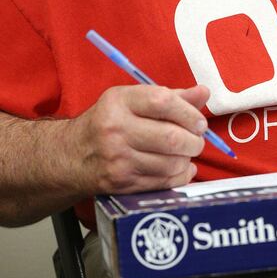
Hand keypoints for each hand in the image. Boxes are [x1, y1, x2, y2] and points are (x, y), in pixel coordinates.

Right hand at [68, 84, 209, 194]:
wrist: (70, 156)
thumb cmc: (108, 122)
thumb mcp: (133, 100)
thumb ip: (172, 96)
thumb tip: (204, 93)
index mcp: (119, 102)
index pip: (163, 102)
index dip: (188, 112)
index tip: (199, 121)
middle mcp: (116, 130)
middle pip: (170, 137)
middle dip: (194, 140)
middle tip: (197, 139)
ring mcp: (118, 160)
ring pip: (170, 163)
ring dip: (187, 159)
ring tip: (185, 152)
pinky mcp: (121, 184)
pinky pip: (162, 182)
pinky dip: (179, 176)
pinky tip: (180, 168)